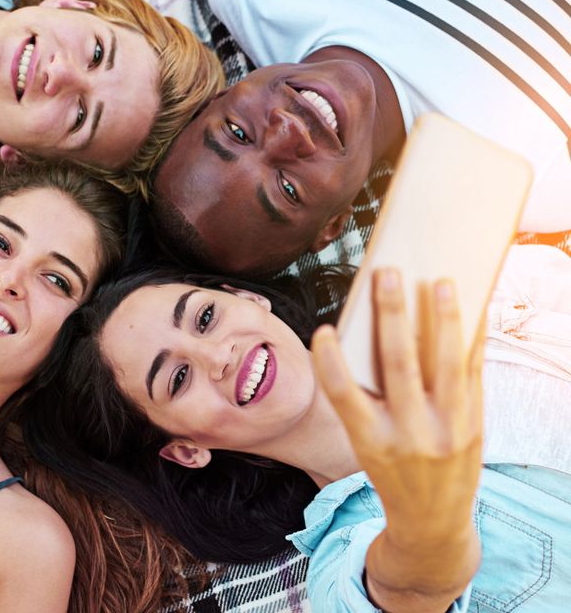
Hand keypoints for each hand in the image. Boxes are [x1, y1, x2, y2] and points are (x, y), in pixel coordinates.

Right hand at [311, 271, 482, 607]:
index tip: (322, 330)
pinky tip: (472, 312)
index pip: (343, 396)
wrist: (432, 523)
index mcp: (370, 440)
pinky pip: (474, 376)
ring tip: (442, 283)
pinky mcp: (475, 426)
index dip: (329, 362)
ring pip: (447, 366)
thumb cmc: (389, 471)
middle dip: (392, 316)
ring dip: (444, 321)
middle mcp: (409, 435)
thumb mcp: (366, 443)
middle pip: (399, 366)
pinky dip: (473, 341)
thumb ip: (365, 396)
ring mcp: (447, 431)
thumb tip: (375, 333)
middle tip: (388, 275)